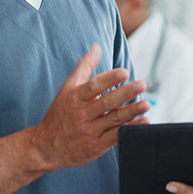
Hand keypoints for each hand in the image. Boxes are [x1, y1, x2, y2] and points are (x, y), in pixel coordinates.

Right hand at [31, 44, 149, 169]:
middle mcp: (82, 114)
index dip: (109, 78)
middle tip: (141, 84)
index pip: (93, 86)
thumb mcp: (68, 89)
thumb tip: (96, 47)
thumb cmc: (60, 114)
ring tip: (146, 104)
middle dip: (126, 93)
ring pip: (114, 119)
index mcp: (76, 98)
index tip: (124, 72)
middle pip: (107, 102)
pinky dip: (131, 129)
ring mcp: (90, 131)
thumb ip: (84, 67)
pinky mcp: (97, 145)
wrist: (46, 146)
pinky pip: (116, 136)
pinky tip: (144, 121)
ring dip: (132, 111)